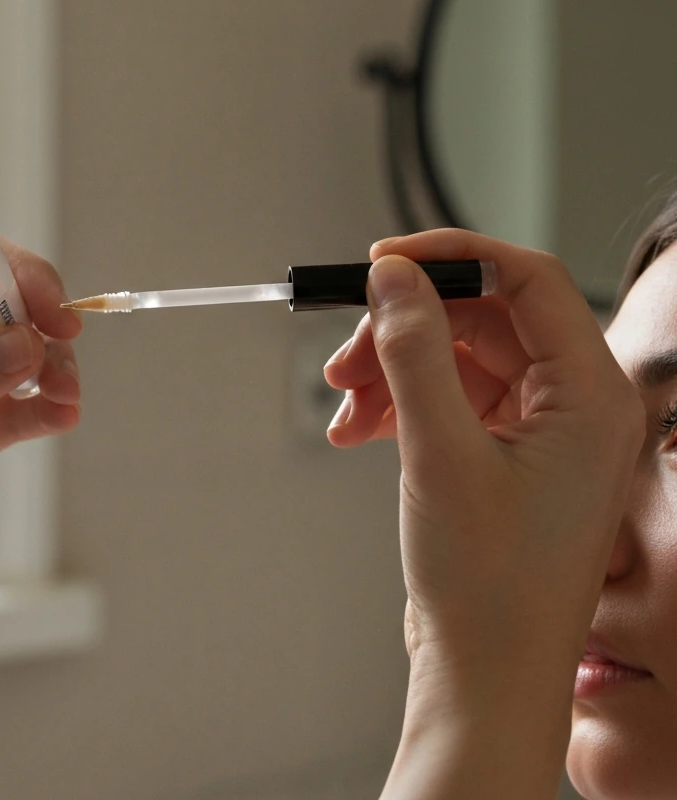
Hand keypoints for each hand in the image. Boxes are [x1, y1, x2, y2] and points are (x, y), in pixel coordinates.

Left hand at [0, 237, 81, 607]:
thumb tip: (26, 345)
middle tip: (64, 348)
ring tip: (65, 395)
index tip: (50, 304)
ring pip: (13, 359)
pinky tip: (62, 417)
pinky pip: (12, 413)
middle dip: (36, 320)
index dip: (9, 271)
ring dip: (48, 367)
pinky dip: (42, 410)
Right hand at [325, 230, 643, 685]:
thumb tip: (392, 278)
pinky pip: (448, 402)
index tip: (382, 262)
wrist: (487, 675)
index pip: (528, 280)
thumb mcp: (440, 454)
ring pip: (456, 361)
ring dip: (392, 372)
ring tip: (343, 410)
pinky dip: (398, 407)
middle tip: (344, 359)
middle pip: (481, 322)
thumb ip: (415, 354)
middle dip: (404, 332)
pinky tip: (356, 431)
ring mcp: (539, 434)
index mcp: (591, 396)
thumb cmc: (490, 585)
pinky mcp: (504, 459)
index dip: (451, 259)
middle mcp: (574, 406)